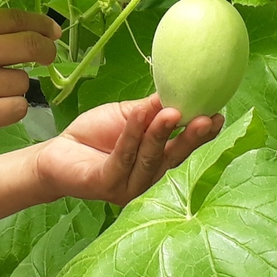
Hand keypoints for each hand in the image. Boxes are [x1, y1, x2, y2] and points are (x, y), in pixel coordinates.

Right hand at [0, 9, 59, 158]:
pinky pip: (17, 108)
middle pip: (31, 46)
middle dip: (45, 52)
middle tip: (48, 58)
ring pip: (24, 82)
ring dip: (14, 89)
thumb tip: (11, 32)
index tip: (51, 31)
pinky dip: (9, 111)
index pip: (16, 18)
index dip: (41, 25)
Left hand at [33, 94, 223, 206]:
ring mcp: (129, 185)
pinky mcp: (108, 184)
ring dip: (161, 133)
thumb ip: (150, 109)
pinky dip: (131, 134)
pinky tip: (138, 115)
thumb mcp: (128, 115)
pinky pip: (123, 157)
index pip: (184, 147)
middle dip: (192, 137)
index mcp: (158, 159)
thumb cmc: (95, 135)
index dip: (203, 133)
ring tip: (173, 112)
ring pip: (151, 157)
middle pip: (175, 156)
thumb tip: (177, 91)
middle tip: (208, 119)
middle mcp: (149, 177)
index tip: (219, 114)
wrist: (57, 153)